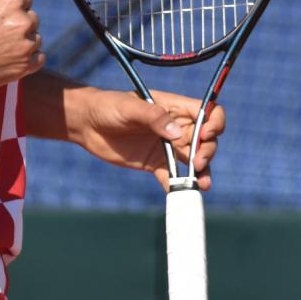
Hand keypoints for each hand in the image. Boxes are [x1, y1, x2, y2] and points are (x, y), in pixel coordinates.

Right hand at [0, 0, 43, 94]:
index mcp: (11, 1)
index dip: (13, 5)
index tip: (3, 14)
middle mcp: (22, 22)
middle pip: (31, 19)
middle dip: (19, 24)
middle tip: (0, 33)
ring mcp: (24, 46)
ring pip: (35, 39)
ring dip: (24, 42)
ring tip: (3, 48)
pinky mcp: (23, 67)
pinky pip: (39, 59)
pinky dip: (30, 59)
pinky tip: (15, 58)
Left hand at [67, 88, 225, 189]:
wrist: (86, 124)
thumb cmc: (108, 106)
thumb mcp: (130, 107)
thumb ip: (154, 117)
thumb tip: (177, 134)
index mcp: (175, 108)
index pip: (207, 112)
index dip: (214, 123)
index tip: (206, 134)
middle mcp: (176, 127)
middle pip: (205, 140)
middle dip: (207, 151)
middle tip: (198, 162)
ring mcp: (167, 147)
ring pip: (194, 161)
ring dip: (201, 172)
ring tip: (202, 184)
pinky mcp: (155, 164)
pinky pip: (172, 176)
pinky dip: (179, 185)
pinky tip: (182, 192)